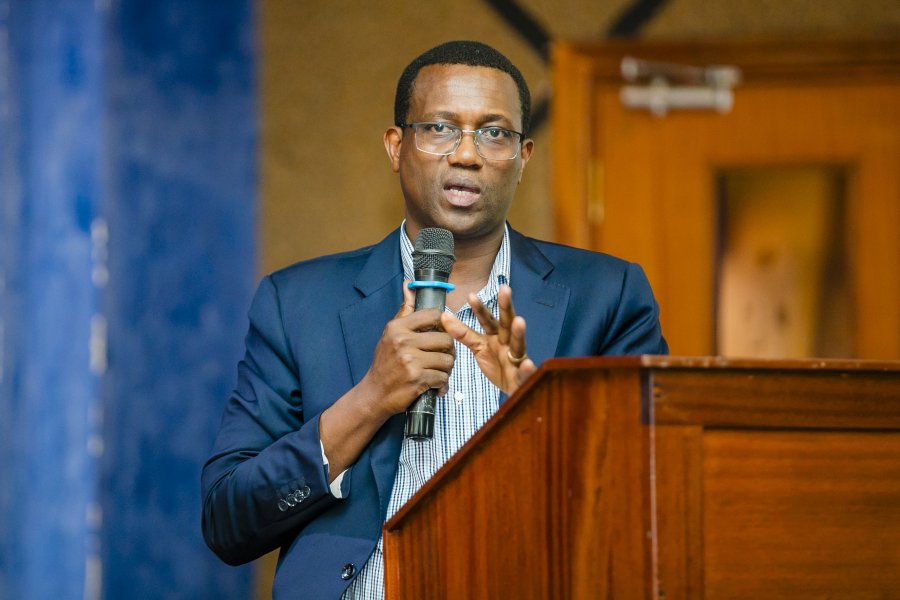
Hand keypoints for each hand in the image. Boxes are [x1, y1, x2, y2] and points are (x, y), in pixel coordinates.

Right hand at [360, 281, 455, 417]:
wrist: (374, 394)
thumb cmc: (385, 363)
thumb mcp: (390, 334)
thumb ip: (405, 310)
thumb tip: (408, 284)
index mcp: (398, 327)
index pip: (434, 315)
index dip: (442, 325)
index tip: (438, 335)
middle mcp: (403, 341)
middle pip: (446, 338)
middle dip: (448, 351)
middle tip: (442, 358)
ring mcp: (410, 360)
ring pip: (447, 359)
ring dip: (446, 369)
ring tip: (438, 371)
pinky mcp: (417, 378)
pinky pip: (443, 377)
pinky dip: (442, 383)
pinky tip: (434, 385)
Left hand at [440, 284, 535, 394]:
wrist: (513, 388)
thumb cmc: (497, 364)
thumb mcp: (479, 347)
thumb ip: (464, 333)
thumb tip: (444, 316)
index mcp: (495, 336)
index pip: (487, 320)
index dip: (480, 309)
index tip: (471, 295)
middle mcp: (508, 342)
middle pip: (506, 323)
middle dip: (506, 307)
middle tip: (504, 289)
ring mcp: (517, 357)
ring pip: (518, 344)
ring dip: (519, 333)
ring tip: (520, 321)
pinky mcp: (523, 375)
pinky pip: (525, 371)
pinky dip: (527, 368)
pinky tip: (527, 364)